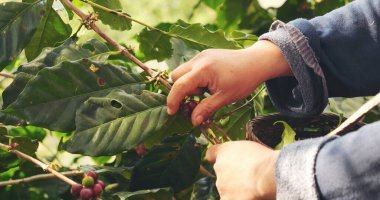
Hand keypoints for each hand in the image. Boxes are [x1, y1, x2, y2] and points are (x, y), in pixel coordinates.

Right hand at [167, 40, 291, 125]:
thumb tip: (193, 121)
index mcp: (203, 70)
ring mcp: (201, 55)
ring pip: (183, 71)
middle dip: (181, 90)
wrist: (257, 62)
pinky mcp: (205, 54)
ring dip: (189, 84)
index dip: (173, 101)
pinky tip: (209, 83)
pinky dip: (195, 78)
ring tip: (206, 90)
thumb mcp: (225, 98)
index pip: (179, 86)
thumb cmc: (243, 80)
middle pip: (176, 76)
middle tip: (199, 98)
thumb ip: (206, 109)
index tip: (172, 113)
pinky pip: (191, 68)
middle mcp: (198, 59)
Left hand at [206, 141, 279, 199]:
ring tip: (253, 187)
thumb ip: (240, 154)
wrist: (267, 174)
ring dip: (235, 189)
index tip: (226, 162)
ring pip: (226, 188)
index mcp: (223, 151)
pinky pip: (229, 199)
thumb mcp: (250, 147)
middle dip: (232, 176)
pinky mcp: (226, 198)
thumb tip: (243, 161)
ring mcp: (221, 184)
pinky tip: (250, 196)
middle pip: (222, 173)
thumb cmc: (264, 159)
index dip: (217, 158)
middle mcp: (218, 167)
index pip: (211, 154)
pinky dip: (238, 198)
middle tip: (249, 177)